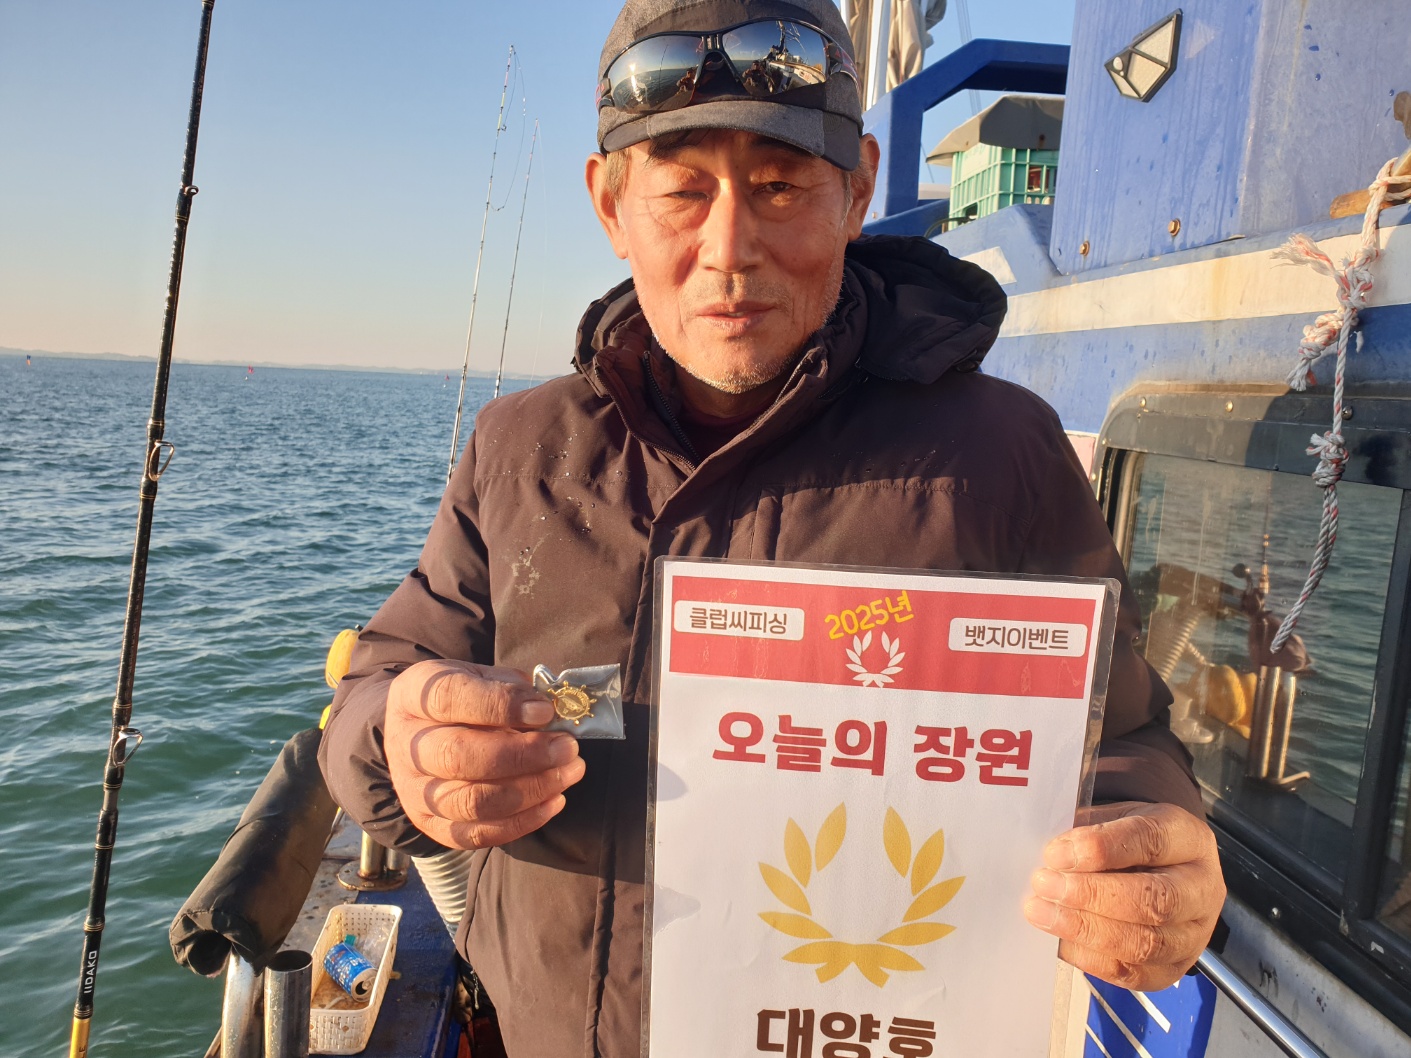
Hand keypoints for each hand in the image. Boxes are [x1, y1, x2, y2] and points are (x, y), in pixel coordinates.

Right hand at [385, 659, 584, 849]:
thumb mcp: (478, 676)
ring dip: (530, 790)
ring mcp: (414, 791)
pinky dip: (522, 821)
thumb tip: (546, 709)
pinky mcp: (430, 825)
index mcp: (415, 695)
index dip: (501, 705)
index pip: (450, 698)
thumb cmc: (459, 700)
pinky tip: (554, 801)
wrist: (414, 734)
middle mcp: (406, 745)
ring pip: (472, 802)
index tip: (545, 710)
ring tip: (568, 773)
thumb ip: (509, 687)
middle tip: (567, 748)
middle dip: (522, 755)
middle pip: (459, 757)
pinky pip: (477, 834)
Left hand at [1023, 801, 1224, 990]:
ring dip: (1086, 929)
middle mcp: (1202, 888)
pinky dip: (1091, 958)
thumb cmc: (1127, 841)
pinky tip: (1061, 940)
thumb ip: (1087, 831)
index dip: (1101, 848)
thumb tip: (1051, 855)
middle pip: (1156, 898)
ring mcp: (1195, 934)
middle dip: (1091, 894)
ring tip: (1043, 913)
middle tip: (1045, 885)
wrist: (1154, 870)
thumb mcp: (1113, 819)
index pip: (1151, 840)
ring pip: (1146, 942)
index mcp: (1189, 838)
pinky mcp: (1174, 968)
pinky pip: (1134, 974)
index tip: (1056, 854)